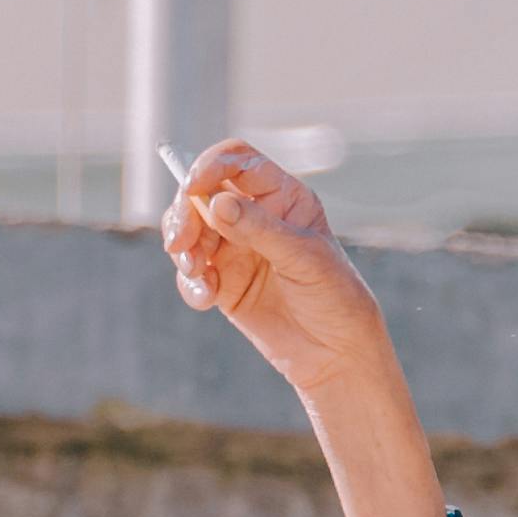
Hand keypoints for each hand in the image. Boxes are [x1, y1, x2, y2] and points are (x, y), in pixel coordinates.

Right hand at [160, 141, 388, 398]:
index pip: (237, 161)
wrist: (337, 355)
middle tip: (181, 243)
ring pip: (189, 229)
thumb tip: (216, 202)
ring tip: (196, 272)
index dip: (209, 165)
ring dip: (182, 247)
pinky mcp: (223, 282)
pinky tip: (207, 300)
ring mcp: (236, 248)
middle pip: (202, 193)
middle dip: (185, 214)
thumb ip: (260, 229)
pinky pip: (191, 271)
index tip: (191, 186)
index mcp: (282, 197)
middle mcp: (255, 216)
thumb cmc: (336, 298)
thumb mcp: (304, 259)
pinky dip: (190, 283)